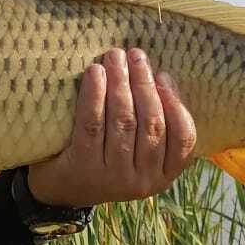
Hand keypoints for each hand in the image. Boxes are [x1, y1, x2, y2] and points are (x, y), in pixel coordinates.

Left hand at [27, 48, 195, 207]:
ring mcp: (114, 177)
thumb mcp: (138, 154)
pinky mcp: (85, 167)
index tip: (163, 75)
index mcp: (163, 176)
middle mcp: (142, 181)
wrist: (61, 189)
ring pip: (123, 121)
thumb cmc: (105, 159)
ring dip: (120, 83)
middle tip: (136, 55)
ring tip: (115, 57)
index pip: (184, 138)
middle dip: (144, 84)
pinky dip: (94, 94)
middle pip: (151, 124)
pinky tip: (95, 73)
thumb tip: (159, 77)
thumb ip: (153, 126)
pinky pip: (93, 124)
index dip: (175, 103)